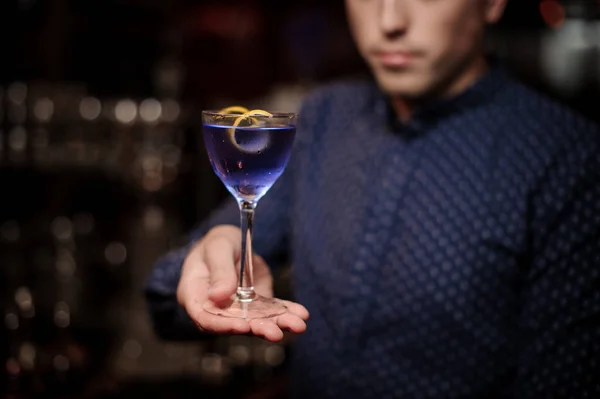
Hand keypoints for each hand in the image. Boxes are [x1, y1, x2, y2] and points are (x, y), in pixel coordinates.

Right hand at [176, 225, 308, 341]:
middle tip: (276, 333)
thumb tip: (218, 296)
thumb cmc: (217, 243)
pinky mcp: (256, 305)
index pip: (206, 317)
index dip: (223, 325)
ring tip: (297, 325)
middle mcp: (217, 308)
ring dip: (277, 324)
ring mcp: (238, 309)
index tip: (243, 326)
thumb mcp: (217, 247)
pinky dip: (286, 312)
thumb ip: (219, 270)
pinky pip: (271, 311)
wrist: (233, 242)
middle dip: (257, 329)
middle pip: (235, 324)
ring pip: (257, 321)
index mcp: (196, 295)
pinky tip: (301, 314)